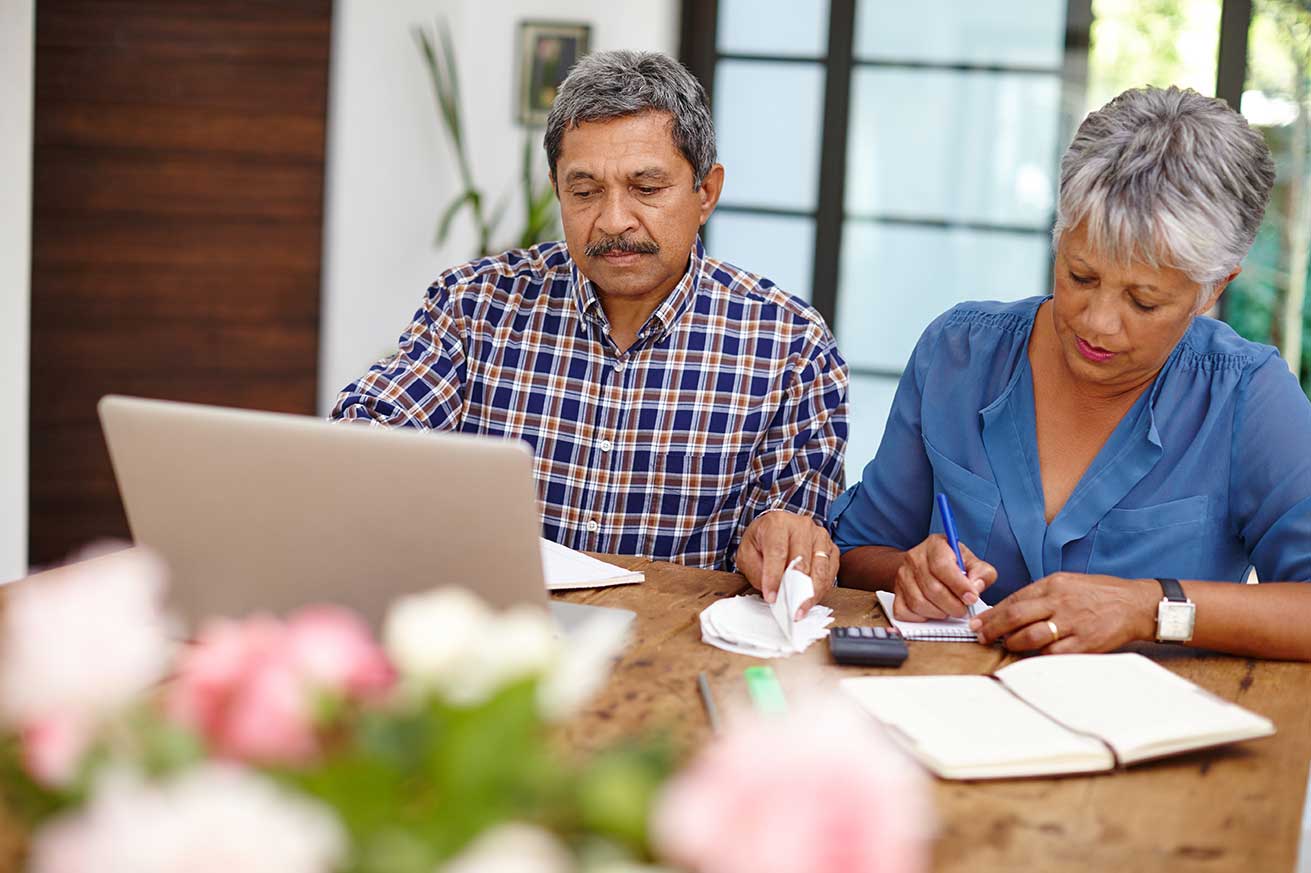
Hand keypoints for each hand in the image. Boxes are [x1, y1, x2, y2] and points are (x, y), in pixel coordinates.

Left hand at [736, 511, 837, 619]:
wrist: (777, 528)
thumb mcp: (747, 553)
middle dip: (795, 589)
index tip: (771, 597)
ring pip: (820, 568)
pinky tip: (810, 599)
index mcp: (778, 523)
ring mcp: (820, 536)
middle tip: (789, 609)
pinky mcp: (831, 548)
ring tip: (801, 610)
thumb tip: (771, 590)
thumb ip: (756, 570)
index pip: (778, 551)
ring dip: (811, 593)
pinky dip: (821, 589)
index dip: (774, 577)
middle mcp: (802, 526)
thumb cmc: (762, 541)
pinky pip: (830, 572)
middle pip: (802, 561)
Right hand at [892, 534, 995, 620]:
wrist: (924, 564)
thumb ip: (982, 573)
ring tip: (949, 610)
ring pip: (919, 603)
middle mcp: (915, 558)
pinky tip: (932, 612)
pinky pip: (904, 612)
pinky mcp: (896, 592)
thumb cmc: (951, 563)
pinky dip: (921, 617)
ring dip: (939, 613)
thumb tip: (976, 587)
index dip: (959, 585)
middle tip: (963, 609)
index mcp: (935, 545)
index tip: (972, 598)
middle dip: (952, 605)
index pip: (942, 566)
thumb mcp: (971, 561)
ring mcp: (902, 576)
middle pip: (932, 588)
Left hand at [970, 572, 1158, 652]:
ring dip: (1013, 643)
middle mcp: (1060, 601)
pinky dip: (1039, 657)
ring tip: (1006, 645)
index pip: (1014, 599)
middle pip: (1015, 616)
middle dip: (993, 629)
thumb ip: (1041, 594)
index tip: (979, 622)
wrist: (1135, 604)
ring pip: (1031, 636)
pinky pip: (1053, 653)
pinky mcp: (1085, 643)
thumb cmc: (1100, 594)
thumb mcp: (1067, 583)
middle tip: (982, 636)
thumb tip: (1011, 609)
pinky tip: (1033, 656)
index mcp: (1053, 584)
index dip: (992, 613)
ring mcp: (1072, 622)